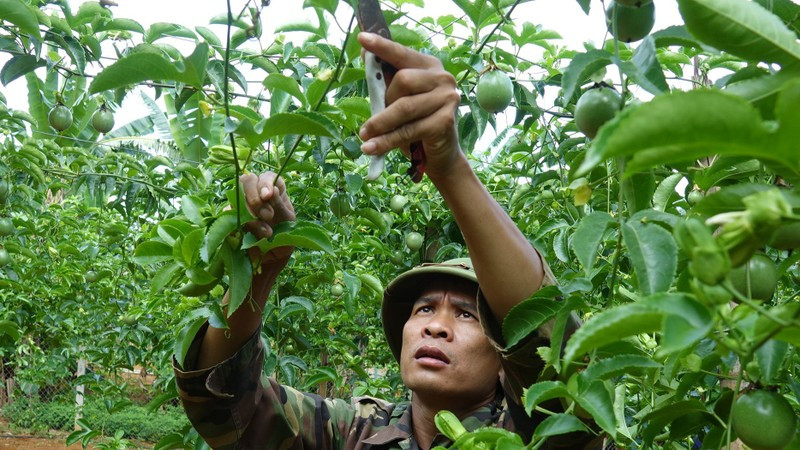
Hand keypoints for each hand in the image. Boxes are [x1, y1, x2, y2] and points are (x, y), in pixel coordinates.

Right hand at [240, 172, 295, 264]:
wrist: (272, 260)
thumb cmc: (284, 238)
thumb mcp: (288, 222)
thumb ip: (280, 206)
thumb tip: (271, 190)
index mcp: (274, 191)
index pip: (267, 176)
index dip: (266, 182)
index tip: (268, 195)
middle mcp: (256, 195)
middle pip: (247, 181)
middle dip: (256, 197)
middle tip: (268, 215)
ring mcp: (241, 206)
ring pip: (237, 197)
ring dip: (251, 213)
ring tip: (267, 232)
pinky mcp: (231, 219)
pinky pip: (229, 214)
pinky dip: (242, 224)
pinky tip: (253, 236)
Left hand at [357, 32, 464, 180]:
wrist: (440, 156)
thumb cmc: (417, 124)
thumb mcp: (399, 100)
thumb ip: (386, 81)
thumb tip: (366, 55)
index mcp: (429, 67)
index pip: (402, 53)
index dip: (382, 47)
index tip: (362, 38)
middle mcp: (443, 78)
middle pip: (403, 79)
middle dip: (385, 99)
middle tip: (374, 120)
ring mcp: (447, 99)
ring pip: (404, 107)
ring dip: (380, 123)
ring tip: (364, 136)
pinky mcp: (445, 121)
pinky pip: (409, 129)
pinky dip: (387, 140)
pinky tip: (372, 148)